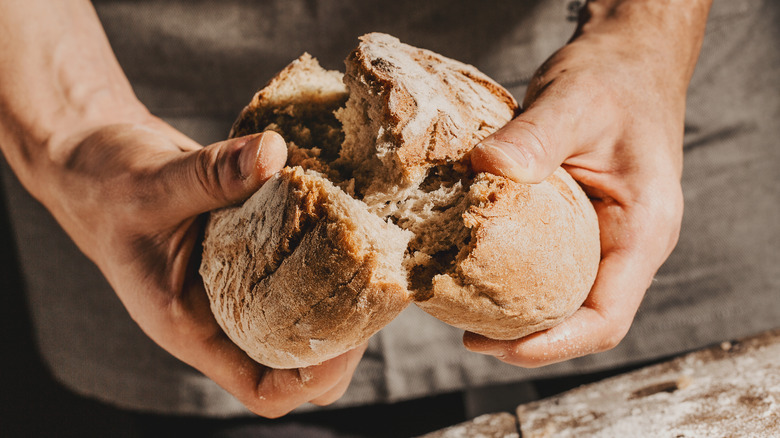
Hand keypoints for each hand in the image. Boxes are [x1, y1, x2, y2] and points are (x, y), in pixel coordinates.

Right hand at [44, 119, 364, 416]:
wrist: (99, 163)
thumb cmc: (107, 187)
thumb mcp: (151, 183)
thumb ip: (210, 174)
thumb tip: (273, 154)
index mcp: (193, 327)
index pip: (263, 388)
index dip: (312, 376)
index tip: (350, 333)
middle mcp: (223, 315)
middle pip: (299, 362)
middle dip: (343, 338)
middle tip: (372, 287)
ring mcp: (241, 285)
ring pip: (305, 315)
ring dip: (341, 293)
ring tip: (370, 254)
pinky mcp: (254, 251)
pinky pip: (299, 266)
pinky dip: (326, 252)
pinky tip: (348, 217)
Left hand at [465, 0, 709, 366]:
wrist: (628, 61)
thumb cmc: (614, 80)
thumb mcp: (575, 102)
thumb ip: (535, 137)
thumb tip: (483, 168)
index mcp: (643, 230)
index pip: (606, 317)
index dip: (554, 344)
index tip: (499, 347)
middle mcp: (628, 244)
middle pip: (582, 319)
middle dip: (527, 339)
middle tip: (468, 335)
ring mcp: (606, 238)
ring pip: (566, 298)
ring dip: (520, 315)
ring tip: (465, 313)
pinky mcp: (582, 225)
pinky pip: (552, 268)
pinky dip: (517, 279)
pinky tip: (476, 271)